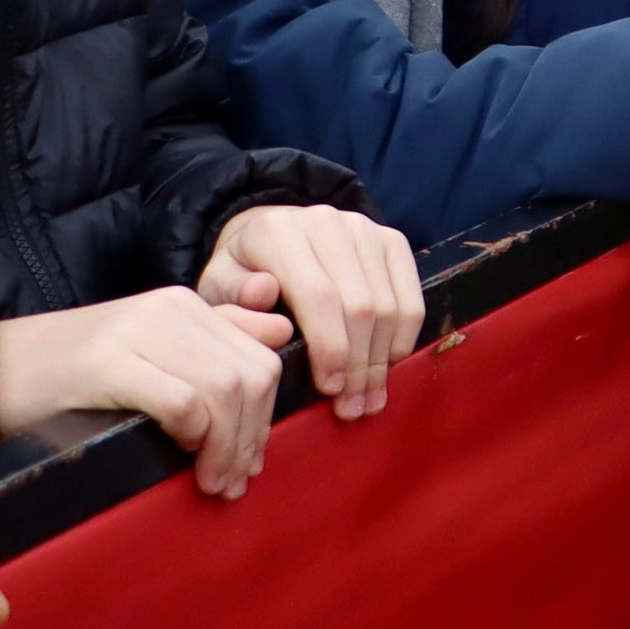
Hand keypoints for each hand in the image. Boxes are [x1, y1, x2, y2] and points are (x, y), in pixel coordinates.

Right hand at [0, 289, 297, 498]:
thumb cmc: (70, 376)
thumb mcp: (149, 355)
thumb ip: (213, 343)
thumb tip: (281, 332)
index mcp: (186, 307)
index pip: (264, 356)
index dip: (268, 415)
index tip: (251, 459)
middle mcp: (170, 308)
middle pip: (253, 374)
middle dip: (253, 435)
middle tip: (233, 480)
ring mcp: (139, 331)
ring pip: (225, 388)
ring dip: (227, 445)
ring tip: (212, 480)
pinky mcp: (107, 361)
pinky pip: (180, 400)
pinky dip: (192, 432)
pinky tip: (179, 451)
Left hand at [202, 205, 425, 419]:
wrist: (269, 238)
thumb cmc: (241, 277)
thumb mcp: (219, 291)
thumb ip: (233, 301)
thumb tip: (264, 294)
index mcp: (278, 232)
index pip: (319, 295)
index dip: (330, 347)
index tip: (329, 389)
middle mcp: (326, 221)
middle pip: (360, 303)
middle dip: (359, 364)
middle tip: (352, 407)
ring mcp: (364, 227)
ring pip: (388, 303)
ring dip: (382, 358)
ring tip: (370, 396)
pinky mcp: (390, 239)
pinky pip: (411, 294)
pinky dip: (403, 335)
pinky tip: (387, 363)